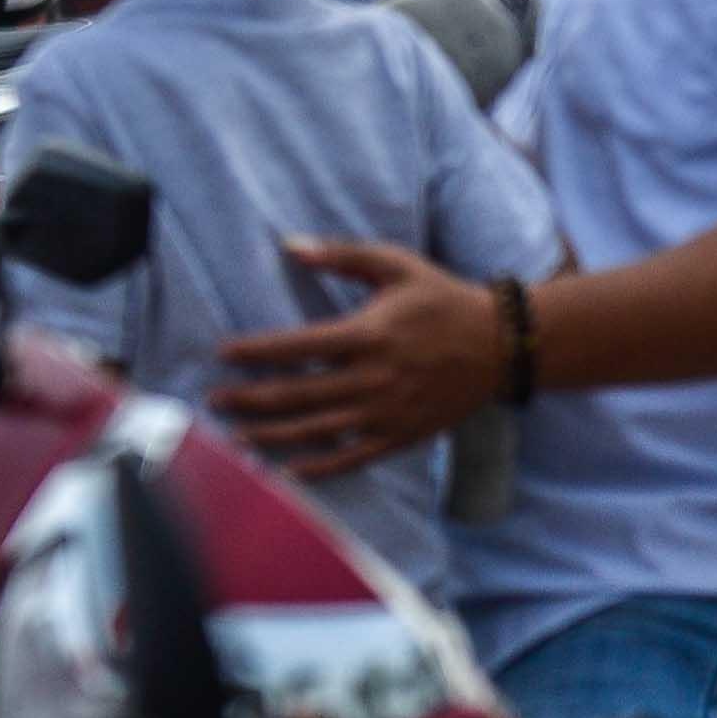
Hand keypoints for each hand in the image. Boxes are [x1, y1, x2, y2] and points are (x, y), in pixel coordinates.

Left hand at [206, 238, 501, 478]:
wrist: (503, 345)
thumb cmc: (442, 299)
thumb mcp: (395, 264)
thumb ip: (341, 255)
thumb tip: (289, 245)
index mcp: (369, 334)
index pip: (298, 347)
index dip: (256, 352)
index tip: (223, 353)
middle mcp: (375, 378)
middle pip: (299, 393)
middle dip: (251, 398)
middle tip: (213, 399)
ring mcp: (388, 412)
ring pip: (319, 430)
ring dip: (272, 435)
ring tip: (233, 438)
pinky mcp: (402, 436)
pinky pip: (353, 458)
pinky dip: (319, 468)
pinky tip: (285, 472)